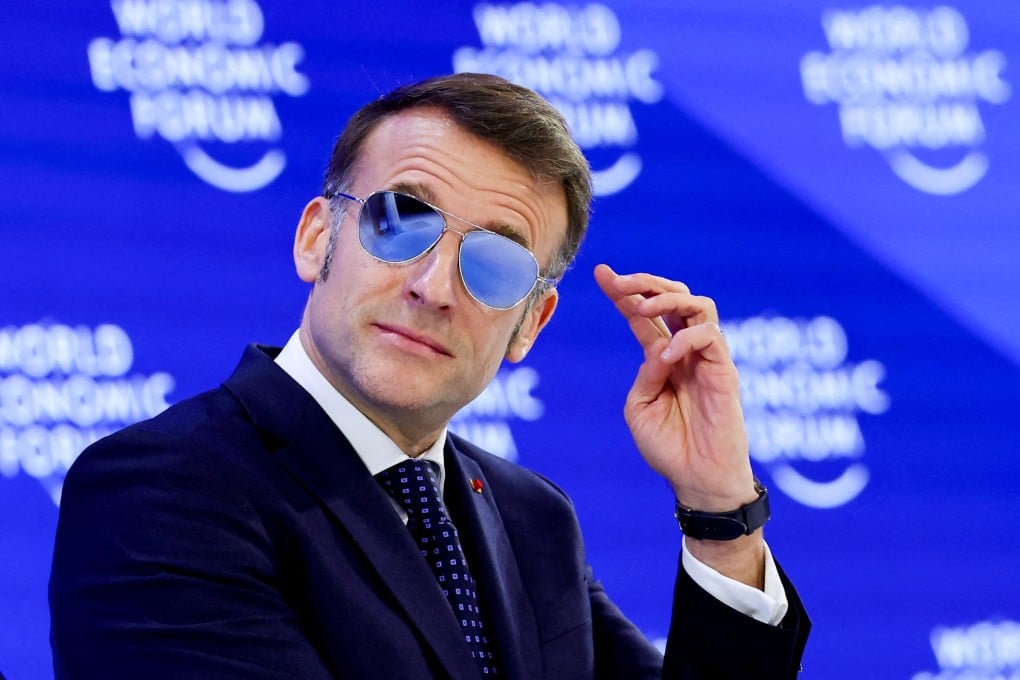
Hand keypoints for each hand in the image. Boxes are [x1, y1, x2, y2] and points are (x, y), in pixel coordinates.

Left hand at [593, 264, 755, 511]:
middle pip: (672, 298)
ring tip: (644, 307)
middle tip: (620, 281)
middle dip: (644, 283)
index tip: (601, 272)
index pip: (641, 315)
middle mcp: (684, 351)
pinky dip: (686, 338)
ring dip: (667, 298)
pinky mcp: (724, 370)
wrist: (696, 479)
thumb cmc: (669, 446)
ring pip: (697, 304)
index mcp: (660, 357)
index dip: (623, 292)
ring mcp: (706, 358)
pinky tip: (668, 356)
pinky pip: (710, 336)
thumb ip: (645, 373)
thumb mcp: (640, 407)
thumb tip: (657, 347)